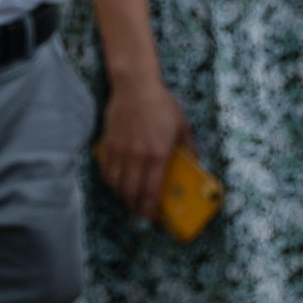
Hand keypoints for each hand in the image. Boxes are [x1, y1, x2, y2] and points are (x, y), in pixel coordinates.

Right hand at [97, 71, 187, 221]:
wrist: (135, 86)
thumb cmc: (161, 104)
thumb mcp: (182, 126)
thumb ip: (189, 148)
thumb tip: (195, 163)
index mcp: (157, 154)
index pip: (151, 191)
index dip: (150, 209)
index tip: (153, 217)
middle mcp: (137, 156)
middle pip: (131, 193)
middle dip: (136, 208)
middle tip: (141, 213)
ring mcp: (120, 151)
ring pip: (116, 185)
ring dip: (122, 197)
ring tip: (129, 200)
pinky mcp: (108, 144)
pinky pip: (106, 171)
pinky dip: (111, 182)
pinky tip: (117, 183)